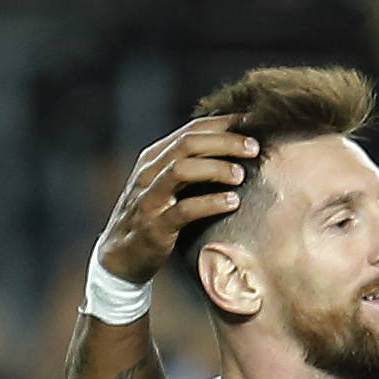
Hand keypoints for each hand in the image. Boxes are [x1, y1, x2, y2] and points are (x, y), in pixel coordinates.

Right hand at [96, 116, 255, 291]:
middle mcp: (150, 172)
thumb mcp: (171, 186)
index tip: (255, 122)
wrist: (122, 256)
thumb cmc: (158, 217)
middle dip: (224, 141)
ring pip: (181, 170)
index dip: (224, 124)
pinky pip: (183, 210)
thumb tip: (237, 151)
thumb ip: (195, 167)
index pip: (191, 130)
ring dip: (216, 169)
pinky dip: (210, 203)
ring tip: (242, 175)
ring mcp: (150, 198)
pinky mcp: (155, 226)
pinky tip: (233, 202)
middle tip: (255, 147)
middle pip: (188, 144)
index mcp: (155, 157)